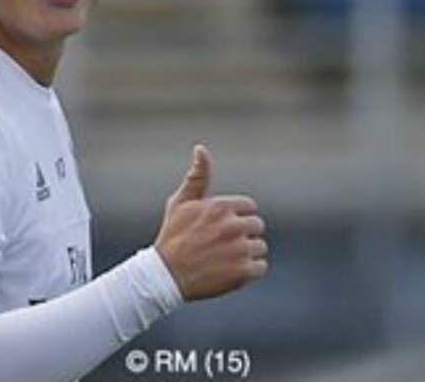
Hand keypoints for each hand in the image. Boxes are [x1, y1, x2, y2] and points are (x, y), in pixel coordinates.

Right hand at [153, 144, 268, 300]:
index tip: (222, 228)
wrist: (164, 276)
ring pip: (259, 247)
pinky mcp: (243, 271)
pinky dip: (249, 271)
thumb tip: (201, 148)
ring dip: (247, 253)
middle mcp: (233, 226)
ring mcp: (239, 249)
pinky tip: (230, 270)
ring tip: (224, 259)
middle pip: (257, 226)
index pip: (249, 207)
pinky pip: (260, 267)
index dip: (236, 217)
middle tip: (222, 245)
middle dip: (243, 234)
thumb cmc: (172, 237)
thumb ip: (196, 176)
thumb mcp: (180, 203)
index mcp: (221, 207)